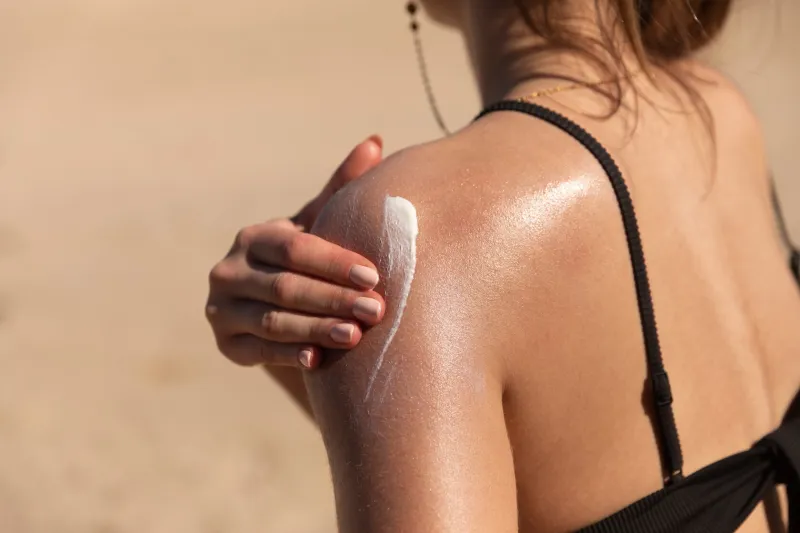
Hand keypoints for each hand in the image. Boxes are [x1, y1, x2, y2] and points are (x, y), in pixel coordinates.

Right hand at [206, 136, 385, 370]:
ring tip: (356, 336)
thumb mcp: (320, 225)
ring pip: (273, 321)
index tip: (374, 275)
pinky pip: (259, 352)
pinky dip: (290, 354)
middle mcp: (228, 271)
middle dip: (333, 299)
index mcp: (253, 238)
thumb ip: (342, 188)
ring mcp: (222, 310)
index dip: (333, 262)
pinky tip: (319, 360)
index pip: (294, 248)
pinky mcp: (225, 345)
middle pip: (285, 286)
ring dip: (316, 329)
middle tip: (376, 310)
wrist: (275, 306)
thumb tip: (375, 141)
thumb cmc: (307, 259)